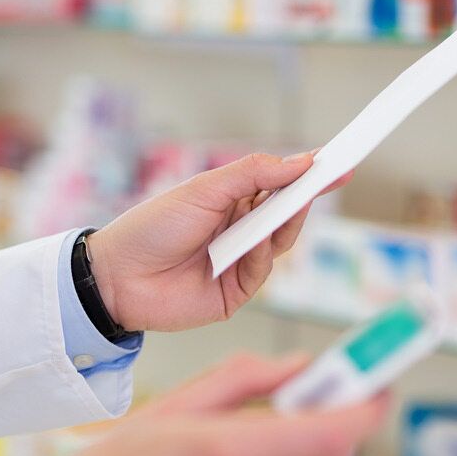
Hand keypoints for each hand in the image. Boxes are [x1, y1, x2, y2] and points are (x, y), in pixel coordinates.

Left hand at [87, 153, 353, 331]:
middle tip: (330, 178)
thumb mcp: (205, 189)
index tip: (338, 162)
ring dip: (282, 225)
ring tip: (286, 207)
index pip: (278, 186)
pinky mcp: (234, 294)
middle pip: (286, 214)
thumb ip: (254, 174)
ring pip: (279, 243)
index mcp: (230, 202)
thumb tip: (301, 161)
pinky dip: (260, 256)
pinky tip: (250, 246)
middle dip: (306, 197)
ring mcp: (238, 264)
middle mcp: (238, 232)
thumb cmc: (153, 226)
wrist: (118, 276)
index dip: (307, 175)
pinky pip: (261, 272)